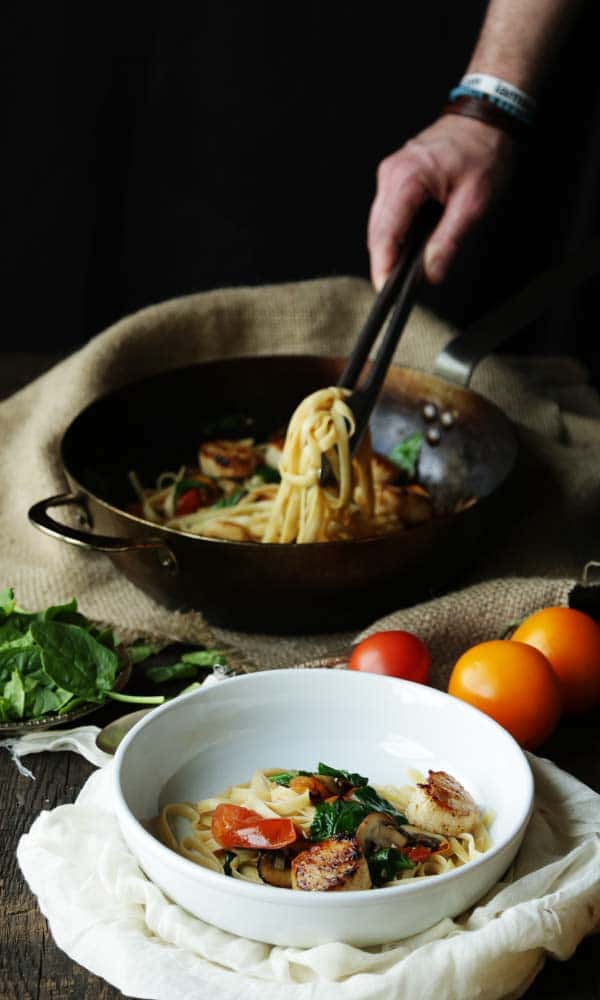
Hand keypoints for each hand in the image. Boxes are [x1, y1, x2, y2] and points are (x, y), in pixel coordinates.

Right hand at [367, 115, 515, 287]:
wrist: (487, 117)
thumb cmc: (484, 150)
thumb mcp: (474, 202)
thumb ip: (449, 240)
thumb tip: (431, 273)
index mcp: (406, 178)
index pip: (385, 233)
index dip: (383, 266)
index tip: (386, 293)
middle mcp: (390, 175)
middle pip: (378, 232)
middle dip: (386, 263)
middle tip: (397, 293)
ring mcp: (390, 175)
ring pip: (381, 225)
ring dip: (391, 249)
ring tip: (406, 274)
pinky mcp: (396, 178)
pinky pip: (389, 214)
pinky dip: (397, 234)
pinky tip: (410, 248)